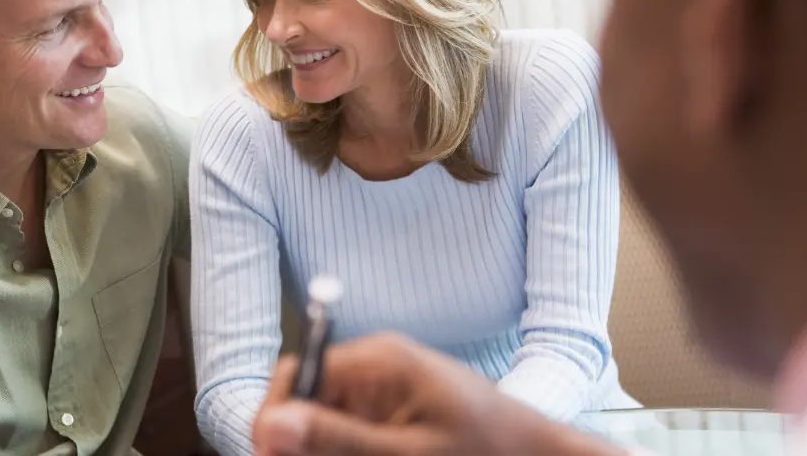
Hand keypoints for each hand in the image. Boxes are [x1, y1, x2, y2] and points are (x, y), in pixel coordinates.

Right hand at [253, 333, 625, 455]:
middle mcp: (373, 367)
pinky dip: (342, 449)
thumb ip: (339, 439)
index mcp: (377, 360)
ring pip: (322, 420)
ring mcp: (381, 391)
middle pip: (305, 398)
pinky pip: (348, 431)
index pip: (299, 372)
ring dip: (319, 447)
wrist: (538, 454)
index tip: (269, 454)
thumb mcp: (408, 452)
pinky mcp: (390, 413)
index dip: (275, 415)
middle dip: (296, 438)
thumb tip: (273, 424)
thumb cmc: (488, 448)